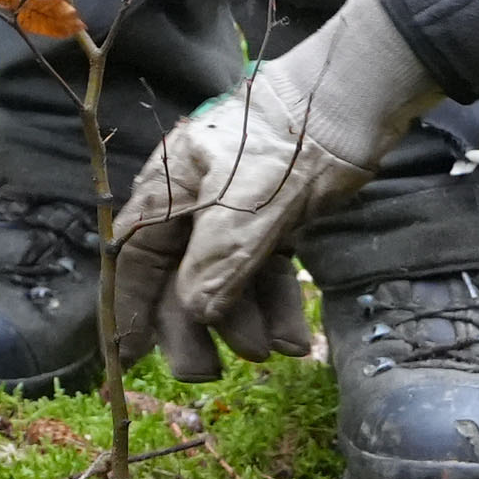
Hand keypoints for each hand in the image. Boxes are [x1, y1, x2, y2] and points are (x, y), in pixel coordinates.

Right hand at [111, 0, 444, 379]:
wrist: (347, 103)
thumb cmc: (283, 147)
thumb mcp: (243, 210)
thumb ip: (214, 266)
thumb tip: (191, 312)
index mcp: (168, 189)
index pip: (136, 257)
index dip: (132, 306)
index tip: (131, 352)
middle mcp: (193, 203)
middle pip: (178, 277)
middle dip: (194, 327)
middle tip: (208, 374)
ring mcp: (232, 212)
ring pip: (224, 280)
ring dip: (243, 322)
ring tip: (271, 350)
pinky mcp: (270, 219)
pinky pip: (261, 271)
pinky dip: (273, 305)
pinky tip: (294, 340)